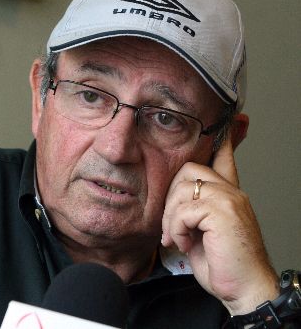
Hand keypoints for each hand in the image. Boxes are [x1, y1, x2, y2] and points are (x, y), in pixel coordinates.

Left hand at [161, 134, 278, 314]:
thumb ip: (193, 213)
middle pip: (188, 169)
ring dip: (171, 218)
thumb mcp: (203, 233)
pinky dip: (177, 229)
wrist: (243, 288)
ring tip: (178, 238)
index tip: (223, 124)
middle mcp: (231, 192)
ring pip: (182, 189)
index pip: (223, 159)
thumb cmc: (223, 264)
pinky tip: (185, 243)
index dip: (220, 141)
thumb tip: (175, 205)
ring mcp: (229, 200)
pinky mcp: (223, 212)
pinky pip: (184, 210)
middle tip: (172, 226)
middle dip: (170, 197)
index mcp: (228, 195)